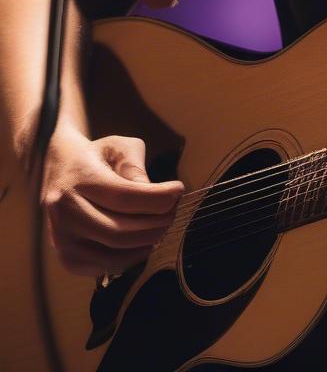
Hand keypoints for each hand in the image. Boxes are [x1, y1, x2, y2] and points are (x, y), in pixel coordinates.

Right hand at [41, 126, 184, 277]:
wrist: (60, 168)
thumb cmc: (98, 155)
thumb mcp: (120, 146)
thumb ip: (136, 167)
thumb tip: (153, 195)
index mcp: (80, 180)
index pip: (125, 197)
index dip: (159, 198)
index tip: (179, 190)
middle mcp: (65, 212)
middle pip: (119, 232)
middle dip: (156, 225)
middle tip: (173, 212)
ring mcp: (61, 239)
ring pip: (112, 255)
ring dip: (146, 244)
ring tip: (162, 226)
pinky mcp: (66, 257)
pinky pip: (104, 267)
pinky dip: (131, 258)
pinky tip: (144, 241)